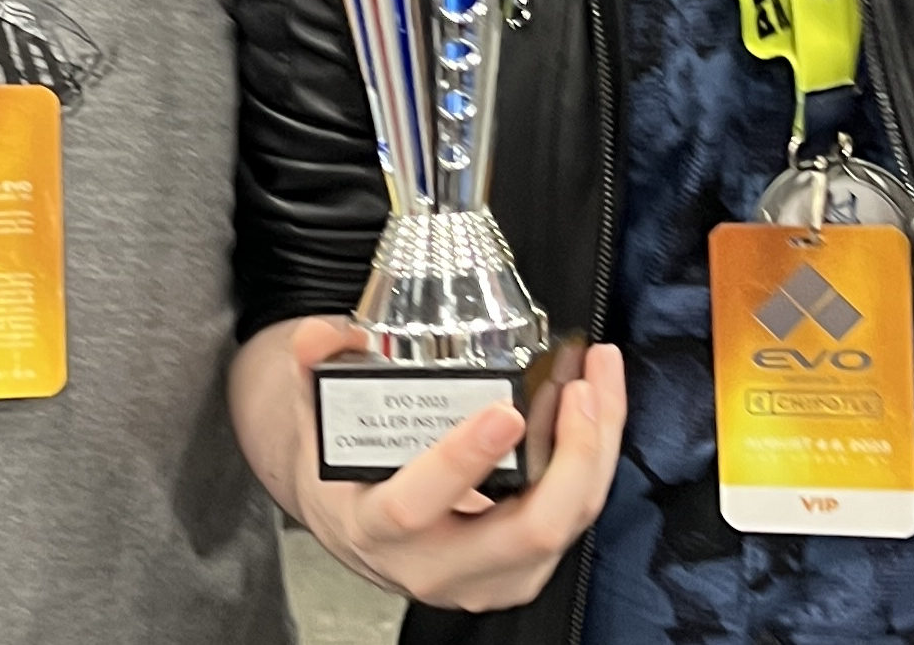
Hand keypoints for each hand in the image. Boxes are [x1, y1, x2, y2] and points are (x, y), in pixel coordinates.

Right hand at [283, 318, 627, 612]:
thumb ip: (315, 372)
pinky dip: (595, 461)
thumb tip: (318, 337)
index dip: (462, 461)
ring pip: (564, 526)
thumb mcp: (318, 423)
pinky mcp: (521, 570)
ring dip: (595, 450)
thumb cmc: (345, 476)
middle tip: (578, 390)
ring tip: (598, 378)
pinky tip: (597, 406)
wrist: (360, 529)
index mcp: (377, 529)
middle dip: (569, 459)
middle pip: (524, 532)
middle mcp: (436, 565)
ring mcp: (487, 577)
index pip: (417, 506)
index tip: (504, 412)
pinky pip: (574, 521)